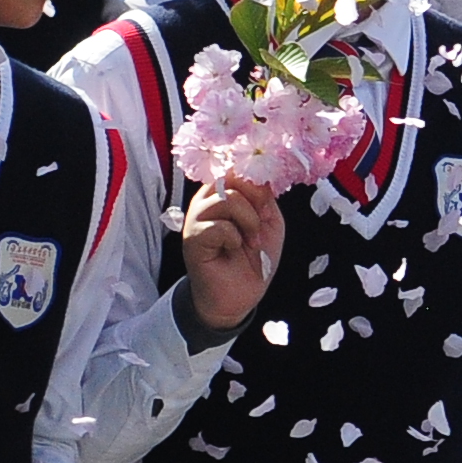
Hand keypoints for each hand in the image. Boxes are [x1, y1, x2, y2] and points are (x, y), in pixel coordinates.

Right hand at [180, 177, 284, 330]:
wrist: (240, 295)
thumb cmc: (253, 257)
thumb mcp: (269, 221)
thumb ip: (265, 196)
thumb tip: (262, 175)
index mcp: (226, 191)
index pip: (238, 166)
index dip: (258, 180)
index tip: (267, 205)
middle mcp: (208, 199)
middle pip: (233, 177)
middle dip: (256, 200)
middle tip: (262, 223)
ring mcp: (197, 217)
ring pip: (226, 198)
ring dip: (248, 220)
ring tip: (251, 240)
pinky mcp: (192, 238)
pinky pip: (217, 226)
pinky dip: (234, 237)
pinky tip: (233, 249)